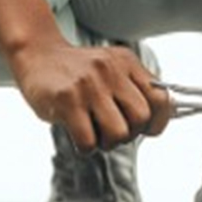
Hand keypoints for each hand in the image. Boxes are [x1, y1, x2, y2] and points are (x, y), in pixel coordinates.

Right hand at [8, 39, 170, 152]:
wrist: (38, 55)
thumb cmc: (78, 70)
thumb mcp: (113, 68)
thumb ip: (136, 87)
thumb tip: (162, 117)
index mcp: (127, 63)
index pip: (160, 97)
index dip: (158, 120)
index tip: (146, 129)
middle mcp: (111, 71)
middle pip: (141, 118)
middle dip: (131, 133)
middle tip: (113, 131)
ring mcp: (89, 85)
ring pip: (118, 132)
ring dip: (108, 143)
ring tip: (96, 134)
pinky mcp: (66, 100)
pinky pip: (89, 140)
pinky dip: (86, 147)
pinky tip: (79, 135)